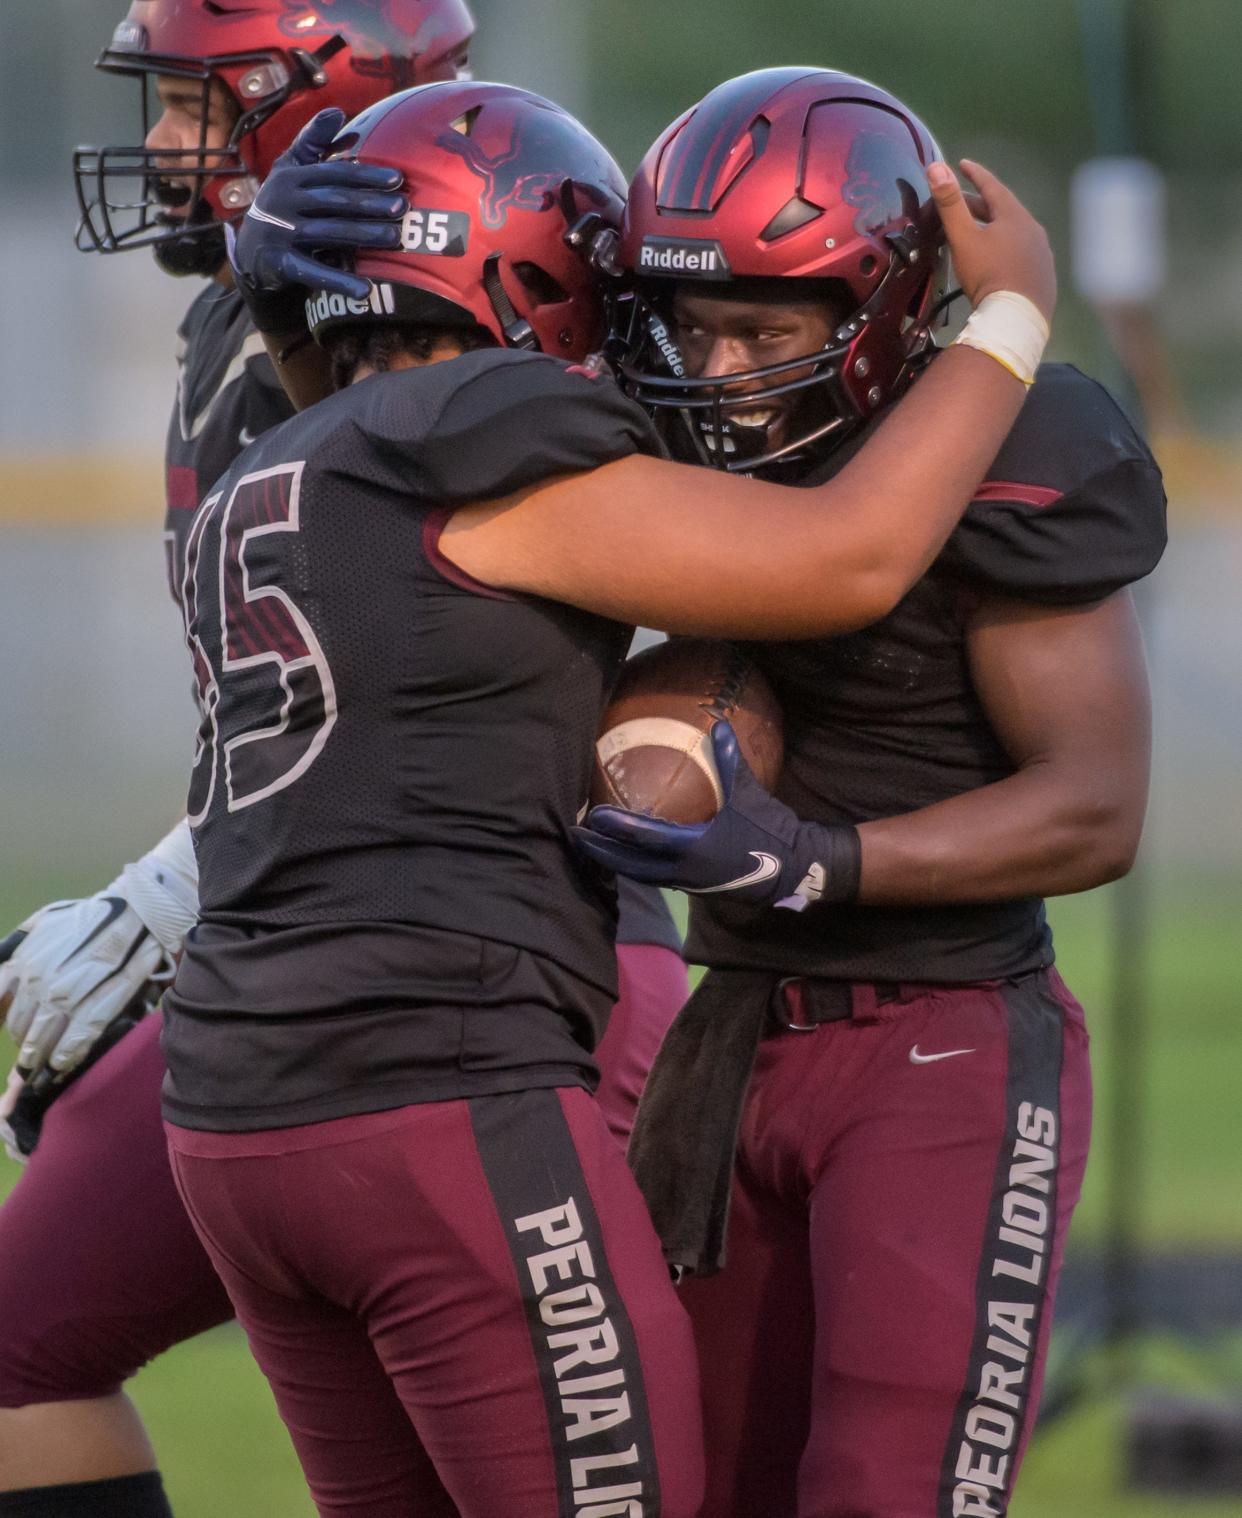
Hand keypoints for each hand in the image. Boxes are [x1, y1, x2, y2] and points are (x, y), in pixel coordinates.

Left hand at [0, 820, 196, 1079]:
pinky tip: (62, 1065)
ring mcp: (72, 992)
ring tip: (42, 1068)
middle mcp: (41, 978)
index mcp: (24, 959)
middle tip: (31, 1055)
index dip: (4, 1022)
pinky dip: (68, 1053)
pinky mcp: (102, 1000)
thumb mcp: (43, 922)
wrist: (138, 908)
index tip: (11, 1031)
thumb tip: (2, 969)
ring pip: (46, 1036)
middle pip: (21, 1025)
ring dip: (40, 1056)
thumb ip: (16, 946)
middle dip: (25, 1044)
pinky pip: (79, 1034)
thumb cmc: (90, 915)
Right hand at [228, 107, 407, 332]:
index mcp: (291, 176)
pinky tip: (365, 289)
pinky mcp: (279, 262)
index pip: (333, 174)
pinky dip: (339, 281)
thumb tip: (336, 110)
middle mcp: (284, 201)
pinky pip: (313, 272)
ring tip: (394, 238)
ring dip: (363, 235)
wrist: (250, 251)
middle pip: (334, 201)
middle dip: (369, 203)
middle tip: (403, 207)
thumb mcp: (292, 169)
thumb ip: (314, 142)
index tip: (397, 179)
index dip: (365, 175)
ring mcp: (280, 232)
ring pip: (328, 232)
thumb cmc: (283, 204)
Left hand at [573, 721, 860, 908]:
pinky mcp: (695, 887)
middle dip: (602, 851)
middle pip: (631, 864)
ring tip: (593, 846)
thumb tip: (719, 724)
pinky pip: (656, 877)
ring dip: (614, 861)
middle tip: (575, 835)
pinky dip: (636, 867)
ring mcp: (688, 883)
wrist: (796, 869)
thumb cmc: (771, 831)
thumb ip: (730, 761)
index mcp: (694, 848)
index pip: (645, 837)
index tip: (593, 815)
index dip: (618, 827)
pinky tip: (627, 856)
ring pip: (641, 875)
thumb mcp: (750, 795)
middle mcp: (684, 871)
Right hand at [929, 158, 1055, 323]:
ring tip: (981, 232)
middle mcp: (1033, 229)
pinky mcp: (1044, 275)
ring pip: (1016, 232)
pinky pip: (1024, 253)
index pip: (992, 186)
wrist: (1017, 318)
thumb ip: (950, 204)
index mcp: (1014, 216)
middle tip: (962, 204)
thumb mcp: (964, 238)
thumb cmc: (988, 274)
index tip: (962, 164)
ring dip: (997, 228)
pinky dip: (1008, 249)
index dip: (975, 174)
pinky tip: (1001, 260)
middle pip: (1004, 210)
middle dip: (982, 205)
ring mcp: (1041, 253)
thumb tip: (935, 166)